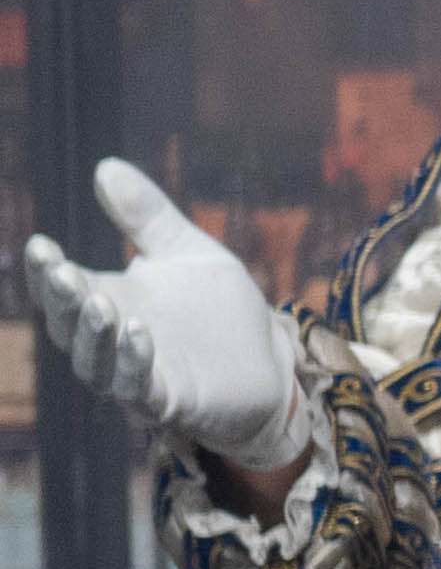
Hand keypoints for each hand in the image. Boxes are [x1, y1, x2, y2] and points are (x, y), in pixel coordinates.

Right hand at [25, 157, 310, 476]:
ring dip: (93, 333)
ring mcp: (136, 375)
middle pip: (69, 326)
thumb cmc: (219, 308)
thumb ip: (147, 216)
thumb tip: (105, 166)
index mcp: (109, 301)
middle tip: (61, 271)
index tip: (41, 244)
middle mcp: (111, 342)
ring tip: (99, 301)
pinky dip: (133, 362)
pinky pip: (138, 387)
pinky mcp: (169, 401)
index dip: (46, 271)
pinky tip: (139, 331)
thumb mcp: (186, 251)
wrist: (271, 360)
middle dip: (63, 300)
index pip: (61, 288)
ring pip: (95, 362)